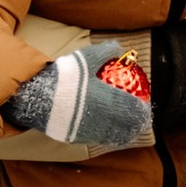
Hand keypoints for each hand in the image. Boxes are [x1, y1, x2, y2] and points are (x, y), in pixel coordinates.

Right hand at [3, 39, 156, 148]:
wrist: (40, 96)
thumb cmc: (65, 77)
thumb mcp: (85, 59)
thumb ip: (104, 53)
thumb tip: (119, 47)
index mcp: (107, 101)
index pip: (132, 110)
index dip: (142, 111)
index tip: (145, 107)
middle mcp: (103, 119)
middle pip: (128, 127)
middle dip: (137, 125)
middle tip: (140, 120)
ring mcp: (91, 131)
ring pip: (114, 136)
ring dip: (124, 133)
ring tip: (128, 129)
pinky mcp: (79, 138)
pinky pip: (99, 139)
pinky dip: (107, 137)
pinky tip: (108, 132)